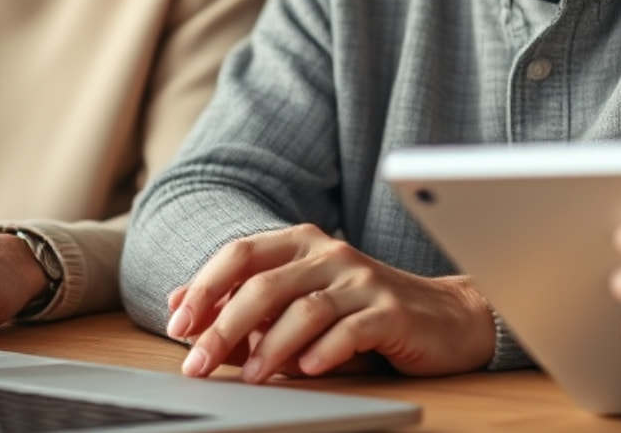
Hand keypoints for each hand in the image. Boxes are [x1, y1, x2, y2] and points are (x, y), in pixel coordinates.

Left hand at [164, 223, 495, 381]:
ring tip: (251, 377)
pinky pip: (351, 329)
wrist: (444, 317)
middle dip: (224, 326)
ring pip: (304, 308)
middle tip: (198, 365)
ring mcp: (363, 279)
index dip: (204, 287)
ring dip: (270, 347)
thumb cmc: (361, 310)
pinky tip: (308, 370)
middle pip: (265, 284)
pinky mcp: (391, 309)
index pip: (241, 253)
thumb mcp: (299, 301)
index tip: (177, 326)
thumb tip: (176, 302)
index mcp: (302, 242)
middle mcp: (330, 253)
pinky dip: (325, 351)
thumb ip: (243, 302)